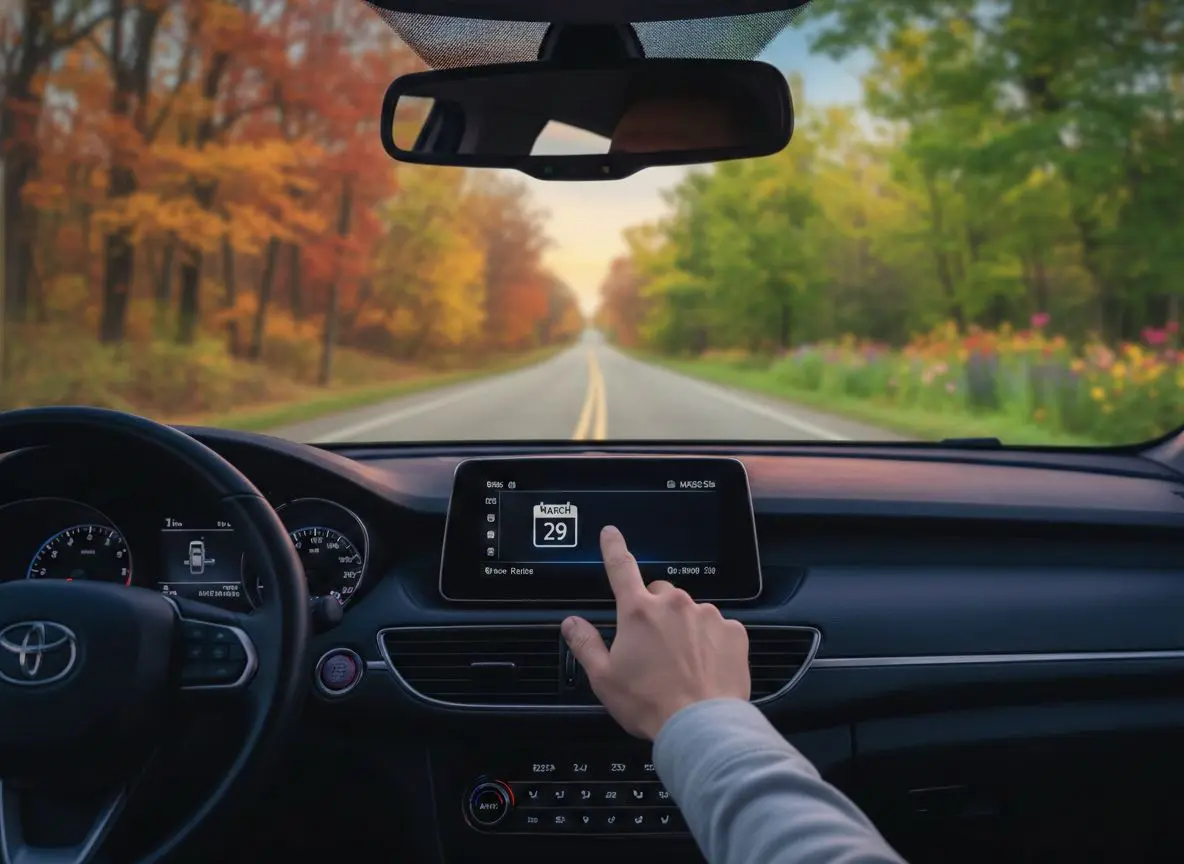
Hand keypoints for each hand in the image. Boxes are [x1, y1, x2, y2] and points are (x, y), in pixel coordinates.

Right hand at [561, 525, 750, 739]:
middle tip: (653, 646)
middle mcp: (674, 605)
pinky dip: (711, 642)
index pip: (621, 567)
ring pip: (690, 611)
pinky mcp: (733, 631)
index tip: (611, 533)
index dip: (613, 547)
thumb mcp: (604, 678)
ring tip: (682, 664)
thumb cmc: (650, 704)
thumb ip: (585, 644)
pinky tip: (705, 667)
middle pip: (660, 594)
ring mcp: (707, 615)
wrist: (701, 725)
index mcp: (638, 612)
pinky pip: (719, 628)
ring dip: (684, 628)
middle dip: (655, 612)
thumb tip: (571, 623)